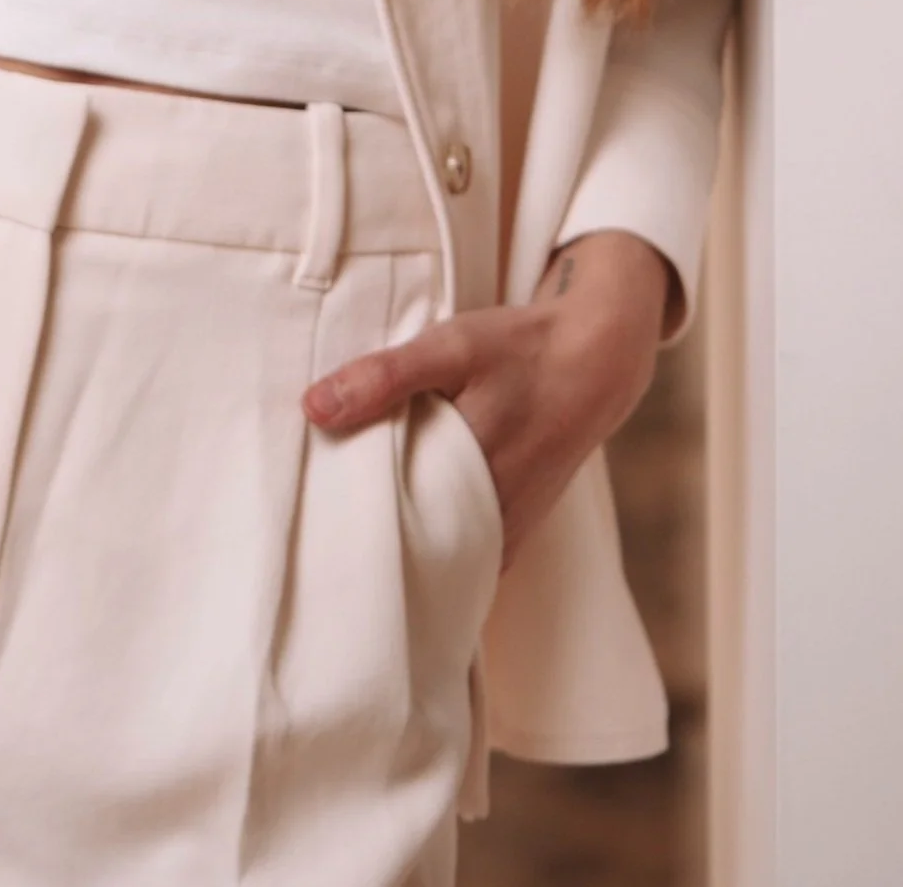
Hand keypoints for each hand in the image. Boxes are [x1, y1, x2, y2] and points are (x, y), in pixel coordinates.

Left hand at [300, 229, 671, 566]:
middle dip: (369, 541)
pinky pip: (465, 555)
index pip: (391, 523)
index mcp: (471, 474)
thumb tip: (312, 408)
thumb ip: (386, 377)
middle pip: (413, 545)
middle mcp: (493, 517)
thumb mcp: (451, 347)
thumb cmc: (519, 350)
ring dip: (402, 543)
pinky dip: (434, 543)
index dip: (347, 524)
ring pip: (440, 555)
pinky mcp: (516, 532)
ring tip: (352, 529)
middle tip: (319, 528)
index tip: (308, 517)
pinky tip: (404, 523)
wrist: (594, 363)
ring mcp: (508, 531)